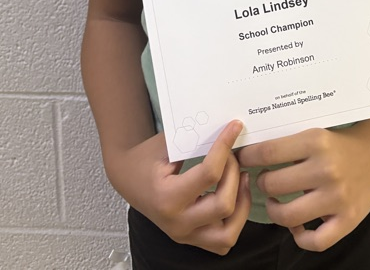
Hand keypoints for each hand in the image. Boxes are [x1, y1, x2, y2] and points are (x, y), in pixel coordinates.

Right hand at [107, 120, 250, 254]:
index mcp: (167, 197)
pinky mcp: (191, 238)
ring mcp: (185, 235)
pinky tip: (235, 196)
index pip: (209, 174)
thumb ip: (193, 138)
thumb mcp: (165, 144)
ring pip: (229, 233)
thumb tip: (224, 129)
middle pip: (223, 205)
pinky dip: (235, 220)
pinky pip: (223, 241)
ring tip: (242, 178)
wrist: (128, 179)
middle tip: (233, 154)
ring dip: (242, 204)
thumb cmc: (145, 160)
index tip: (234, 128)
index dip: (225, 147)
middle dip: (234, 174)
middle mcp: (177, 222)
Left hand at [237, 125, 369, 251]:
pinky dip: (300, 237)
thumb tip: (250, 152)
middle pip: (274, 183)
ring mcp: (337, 198)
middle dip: (262, 183)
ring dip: (274, 209)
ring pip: (288, 215)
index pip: (268, 153)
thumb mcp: (314, 133)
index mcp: (315, 141)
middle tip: (264, 180)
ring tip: (275, 201)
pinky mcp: (348, 220)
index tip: (242, 159)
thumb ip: (288, 144)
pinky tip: (297, 226)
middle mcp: (326, 170)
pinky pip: (316, 241)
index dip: (248, 157)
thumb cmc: (339, 144)